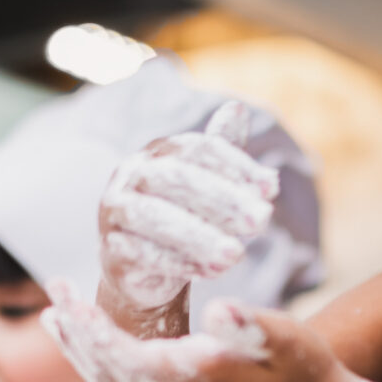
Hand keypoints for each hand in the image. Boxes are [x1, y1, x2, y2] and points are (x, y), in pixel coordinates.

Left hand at [41, 281, 347, 381]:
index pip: (125, 358)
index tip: (68, 299)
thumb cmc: (305, 372)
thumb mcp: (288, 342)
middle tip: (54, 292)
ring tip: (54, 312)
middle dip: (75, 335)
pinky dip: (99, 359)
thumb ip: (253, 329)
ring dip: (80, 347)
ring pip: (111, 381)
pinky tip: (91, 335)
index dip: (93, 331)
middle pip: (106, 372)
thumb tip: (221, 312)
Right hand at [99, 101, 279, 309]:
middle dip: (223, 199)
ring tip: (236, 255)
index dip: (236, 165)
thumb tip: (237, 108)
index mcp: (158, 152)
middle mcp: (131, 175)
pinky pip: (142, 254)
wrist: (140, 267)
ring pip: (155, 217)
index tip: (271, 188)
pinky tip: (212, 272)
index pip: (198, 149)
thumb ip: (222, 150)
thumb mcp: (206, 183)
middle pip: (177, 178)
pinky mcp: (110, 250)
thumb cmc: (182, 216)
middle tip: (262, 221)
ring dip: (199, 236)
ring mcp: (115, 212)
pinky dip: (178, 263)